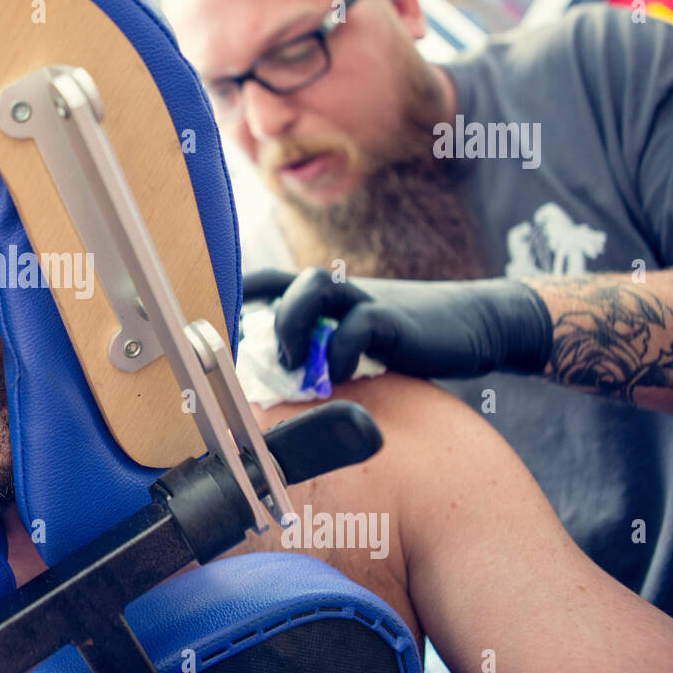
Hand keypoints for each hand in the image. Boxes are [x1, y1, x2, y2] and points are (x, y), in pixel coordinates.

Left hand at [243, 267, 553, 382]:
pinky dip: (341, 352)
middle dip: (249, 310)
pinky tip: (338, 379)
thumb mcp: (350, 342)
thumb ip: (314, 356)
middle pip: (279, 280)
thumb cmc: (401, 339)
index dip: (228, 300)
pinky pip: (360, 324)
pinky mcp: (395, 320)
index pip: (262, 284)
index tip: (198, 328)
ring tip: (288, 364)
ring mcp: (365, 300)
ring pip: (314, 285)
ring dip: (292, 323)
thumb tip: (266, 392)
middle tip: (238, 352)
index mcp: (320, 297)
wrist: (474, 324)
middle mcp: (337, 292)